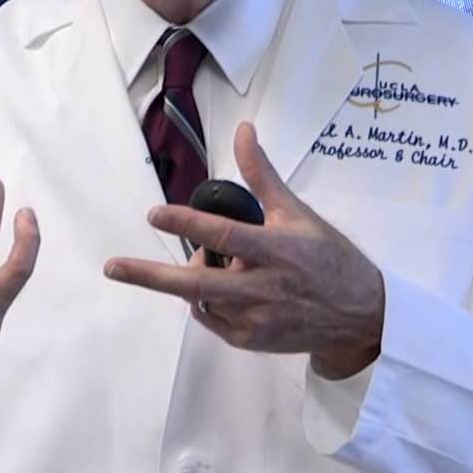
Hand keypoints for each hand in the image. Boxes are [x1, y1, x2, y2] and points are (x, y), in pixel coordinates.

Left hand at [102, 122, 384, 379]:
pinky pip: (210, 318)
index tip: (155, 215)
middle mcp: (263, 288)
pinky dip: (205, 301)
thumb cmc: (328, 259)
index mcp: (277, 251)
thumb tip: (243, 131)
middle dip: (149, 276)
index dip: (188, 225)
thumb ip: (262, 176)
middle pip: (196, 283)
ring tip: (217, 263)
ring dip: (192, 280)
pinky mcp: (250, 341)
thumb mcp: (299, 213)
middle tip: (112, 267)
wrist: (359, 317)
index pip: (225, 236)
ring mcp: (255, 319)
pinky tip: (225, 289)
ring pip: (200, 298)